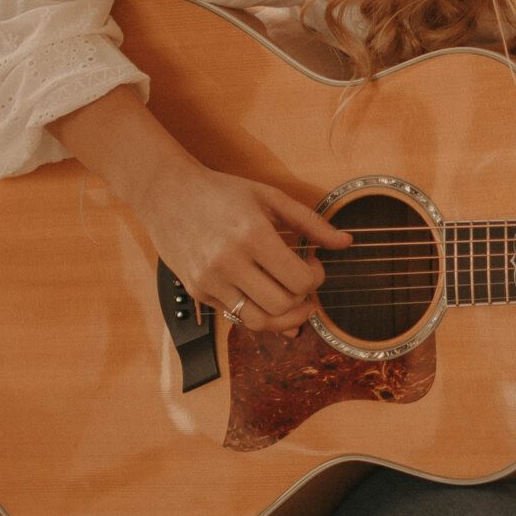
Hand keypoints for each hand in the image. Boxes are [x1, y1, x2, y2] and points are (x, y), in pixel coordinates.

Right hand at [142, 164, 350, 336]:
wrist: (168, 195)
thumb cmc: (223, 193)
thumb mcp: (271, 197)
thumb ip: (311, 222)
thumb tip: (347, 243)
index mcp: (252, 235)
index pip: (299, 280)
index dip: (316, 278)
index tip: (313, 262)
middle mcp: (229, 262)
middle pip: (283, 305)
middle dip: (304, 299)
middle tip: (304, 282)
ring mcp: (210, 281)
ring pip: (259, 322)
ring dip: (284, 318)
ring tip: (293, 301)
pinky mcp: (198, 292)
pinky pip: (236, 318)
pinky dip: (259, 315)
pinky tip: (266, 298)